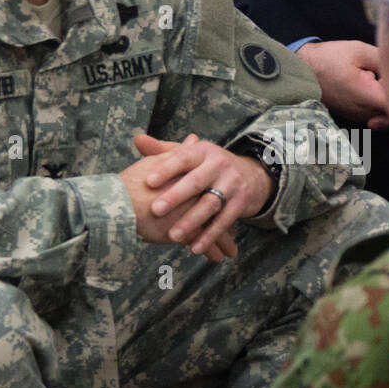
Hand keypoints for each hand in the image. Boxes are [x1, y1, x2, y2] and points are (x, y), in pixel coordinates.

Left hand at [118, 134, 237, 260]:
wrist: (251, 175)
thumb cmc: (209, 167)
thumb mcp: (191, 155)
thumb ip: (163, 150)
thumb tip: (137, 140)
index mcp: (203, 151)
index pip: (183, 157)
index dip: (166, 169)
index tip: (148, 182)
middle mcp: (219, 165)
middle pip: (196, 181)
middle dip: (176, 196)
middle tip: (155, 210)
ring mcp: (232, 184)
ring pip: (210, 204)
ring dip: (192, 221)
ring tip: (173, 235)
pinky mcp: (241, 202)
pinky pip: (224, 221)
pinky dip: (209, 235)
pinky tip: (195, 247)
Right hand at [293, 40, 388, 129]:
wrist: (303, 70)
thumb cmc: (330, 58)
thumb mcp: (361, 51)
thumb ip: (388, 62)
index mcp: (368, 97)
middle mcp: (366, 113)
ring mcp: (360, 117)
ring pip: (387, 111)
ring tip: (380, 75)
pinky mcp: (356, 115)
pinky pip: (376, 110)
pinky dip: (380, 98)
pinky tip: (374, 81)